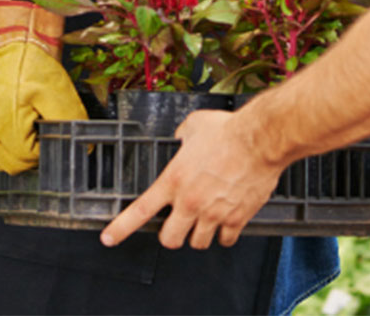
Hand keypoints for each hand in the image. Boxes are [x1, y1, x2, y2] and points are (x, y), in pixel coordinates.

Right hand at [0, 1, 88, 173]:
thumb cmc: (28, 62)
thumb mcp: (59, 90)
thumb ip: (70, 121)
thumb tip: (82, 148)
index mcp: (7, 123)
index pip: (29, 158)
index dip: (46, 148)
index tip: (52, 130)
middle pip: (13, 164)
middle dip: (32, 154)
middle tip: (43, 131)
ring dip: (16, 152)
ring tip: (28, 129)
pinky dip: (2, 145)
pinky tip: (14, 129)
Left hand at [100, 109, 284, 249]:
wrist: (260, 139)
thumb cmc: (229, 131)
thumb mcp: (194, 126)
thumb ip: (182, 136)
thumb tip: (181, 138)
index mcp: (173, 181)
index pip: (140, 211)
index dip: (121, 228)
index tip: (109, 238)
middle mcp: (190, 202)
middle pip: (170, 240)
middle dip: (172, 235)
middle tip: (178, 226)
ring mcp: (213, 213)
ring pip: (198, 243)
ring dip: (200, 236)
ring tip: (205, 224)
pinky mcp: (236, 218)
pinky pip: (226, 240)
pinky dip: (226, 235)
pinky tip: (227, 225)